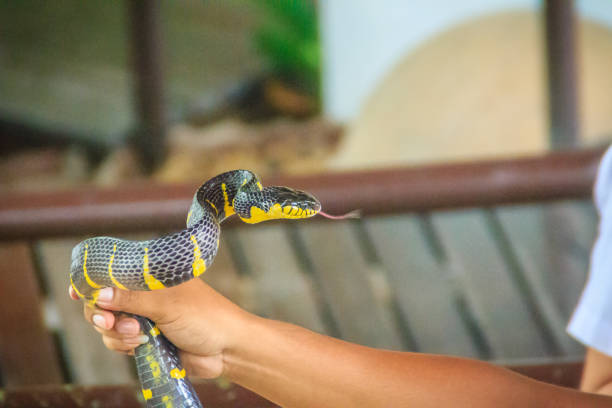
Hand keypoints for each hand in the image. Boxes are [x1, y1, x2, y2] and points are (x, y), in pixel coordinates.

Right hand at [69, 279, 249, 378]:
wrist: (226, 349)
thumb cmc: (205, 316)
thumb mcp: (168, 304)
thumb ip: (133, 299)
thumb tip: (99, 294)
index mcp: (151, 276)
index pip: (114, 272)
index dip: (93, 280)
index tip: (78, 292)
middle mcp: (143, 294)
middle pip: (103, 300)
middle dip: (102, 312)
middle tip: (109, 321)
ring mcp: (142, 317)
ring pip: (107, 324)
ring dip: (116, 332)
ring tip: (139, 334)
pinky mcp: (143, 340)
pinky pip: (116, 342)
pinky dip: (123, 345)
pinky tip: (141, 345)